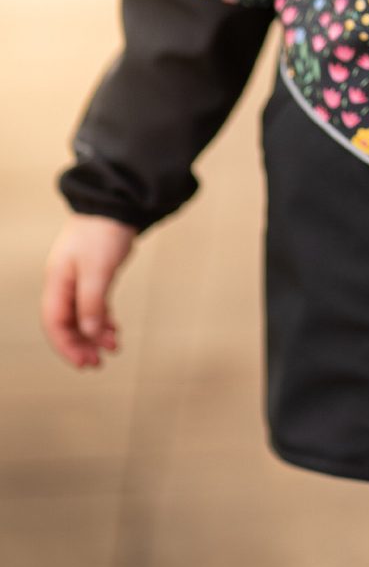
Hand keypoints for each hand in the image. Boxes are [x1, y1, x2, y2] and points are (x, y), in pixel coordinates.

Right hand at [41, 214, 137, 368]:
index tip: (83, 362)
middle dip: (81, 344)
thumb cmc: (103, 232)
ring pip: (82, 316)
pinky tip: (114, 329)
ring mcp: (78, 280)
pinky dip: (103, 319)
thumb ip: (92, 303)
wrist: (116, 204)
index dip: (67, 345)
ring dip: (95, 334)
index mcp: (57, 282)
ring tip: (113, 347)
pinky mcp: (94, 276)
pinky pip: (94, 305)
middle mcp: (64, 283)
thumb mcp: (98, 270)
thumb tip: (90, 333)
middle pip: (67, 323)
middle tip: (97, 362)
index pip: (54, 323)